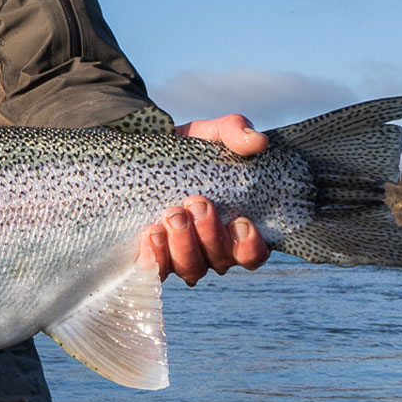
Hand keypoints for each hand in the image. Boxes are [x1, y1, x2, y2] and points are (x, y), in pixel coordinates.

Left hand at [138, 113, 270, 284]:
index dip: (250, 247)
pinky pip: (155, 268)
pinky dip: (155, 256)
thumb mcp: (212, 134)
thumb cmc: (190, 150)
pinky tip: (151, 234)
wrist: (145, 152)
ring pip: (190, 268)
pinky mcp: (152, 253)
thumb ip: (236, 132)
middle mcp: (210, 248)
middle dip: (210, 235)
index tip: (241, 222)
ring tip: (172, 214)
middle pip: (219, 260)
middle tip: (197, 203)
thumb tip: (256, 141)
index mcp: (234, 227)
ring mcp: (181, 254)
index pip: (252, 254)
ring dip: (183, 244)